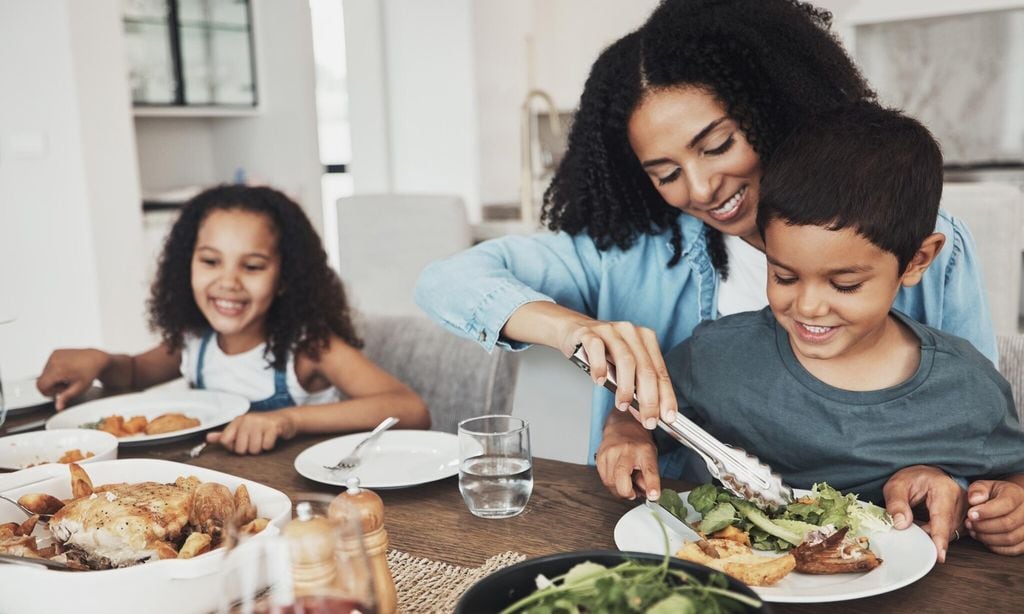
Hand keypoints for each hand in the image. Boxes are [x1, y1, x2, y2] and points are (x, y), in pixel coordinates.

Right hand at [36, 349, 109, 409]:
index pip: (41, 385)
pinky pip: (48, 366)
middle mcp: (54, 360)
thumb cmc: (90, 372)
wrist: (96, 359)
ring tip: (67, 377)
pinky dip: (54, 371)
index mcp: (58, 369)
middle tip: (66, 384)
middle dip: (52, 385)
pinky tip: (66, 371)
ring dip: (53, 378)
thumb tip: (58, 407)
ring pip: (44, 373)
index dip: (48, 392)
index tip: (58, 392)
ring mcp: (54, 355)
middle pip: (42, 380)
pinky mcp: (55, 352)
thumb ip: (66, 398)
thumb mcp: (79, 388)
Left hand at [207, 411, 296, 454]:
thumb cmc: (262, 426)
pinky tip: (271, 439)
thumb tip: (208, 438)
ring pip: (254, 449)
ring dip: (260, 448)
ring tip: (263, 439)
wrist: (286, 419)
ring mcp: (261, 422)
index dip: (233, 447)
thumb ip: (225, 434)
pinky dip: (270, 446)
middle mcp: (248, 419)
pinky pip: (267, 446)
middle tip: (256, 441)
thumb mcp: (242, 428)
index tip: (242, 442)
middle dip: (249, 449)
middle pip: (240, 449)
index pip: (225, 440)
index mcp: (238, 420)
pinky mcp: (273, 427)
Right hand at [560, 318, 676, 429]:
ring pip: (625, 360)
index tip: (668, 417)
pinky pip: (597, 349)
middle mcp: (631, 332)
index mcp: (646, 339)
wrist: (574, 330)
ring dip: (626, 387)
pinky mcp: (589, 333)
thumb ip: (635, 386)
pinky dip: (600, 368)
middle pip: (646, 369)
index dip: (666, 396)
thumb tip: (644, 413)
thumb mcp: (623, 366)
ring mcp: (610, 330)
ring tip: (623, 405)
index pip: (660, 372)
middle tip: (648, 420)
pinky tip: (600, 381)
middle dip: (649, 399)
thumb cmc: (602, 351)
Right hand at [596, 410, 660, 500]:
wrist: (622, 427)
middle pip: (621, 477)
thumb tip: (648, 494)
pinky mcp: (600, 457)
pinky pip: (604, 479)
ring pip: (610, 482)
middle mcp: (626, 450)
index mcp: (644, 450)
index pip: (649, 470)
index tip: (653, 496)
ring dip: (619, 489)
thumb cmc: (638, 443)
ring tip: (626, 482)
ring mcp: (610, 452)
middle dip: (626, 492)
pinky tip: (617, 477)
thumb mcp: (651, 457)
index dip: (652, 485)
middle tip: (633, 493)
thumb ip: (650, 477)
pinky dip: (611, 483)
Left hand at [883, 465, 966, 562]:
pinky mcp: (964, 516)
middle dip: (928, 536)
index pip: (943, 518)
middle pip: (947, 529)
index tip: (939, 555)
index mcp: (944, 489)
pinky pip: (951, 532)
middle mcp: (960, 499)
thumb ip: (896, 503)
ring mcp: (965, 509)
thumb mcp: (897, 485)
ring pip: (950, 533)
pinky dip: (936, 533)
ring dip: (932, 534)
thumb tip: (901, 524)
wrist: (926, 474)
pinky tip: (925, 526)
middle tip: (911, 531)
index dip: (939, 538)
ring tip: (917, 521)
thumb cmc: (913, 478)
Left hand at [964, 479, 1023, 555]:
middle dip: (984, 526)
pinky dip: (996, 547)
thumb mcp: (984, 486)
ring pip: (1010, 538)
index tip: (970, 515)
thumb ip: (978, 490)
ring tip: (974, 531)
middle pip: (1008, 524)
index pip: (1006, 504)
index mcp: (1017, 494)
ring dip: (988, 538)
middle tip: (969, 524)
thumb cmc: (994, 495)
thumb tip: (974, 500)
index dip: (986, 512)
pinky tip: (984, 540)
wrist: (1008, 502)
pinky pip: (1013, 549)